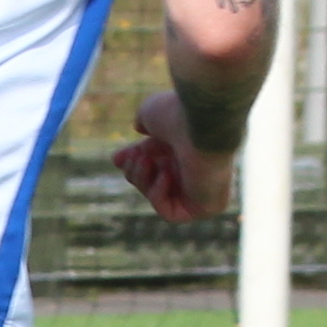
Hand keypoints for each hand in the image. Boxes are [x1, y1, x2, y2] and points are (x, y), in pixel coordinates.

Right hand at [111, 89, 236, 220]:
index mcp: (189, 148)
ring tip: (147, 160)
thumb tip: (140, 128)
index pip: (157, 165)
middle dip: (136, 171)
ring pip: (158, 197)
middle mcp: (199, 169)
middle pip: (154, 183)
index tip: (117, 158)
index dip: (133, 162)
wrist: (201, 123)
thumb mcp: (151, 113)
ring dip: (143, 180)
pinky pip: (171, 213)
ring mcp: (204, 189)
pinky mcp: (209, 206)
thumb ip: (144, 122)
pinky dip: (159, 195)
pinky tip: (167, 174)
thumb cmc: (178, 114)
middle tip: (138, 156)